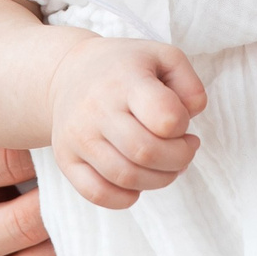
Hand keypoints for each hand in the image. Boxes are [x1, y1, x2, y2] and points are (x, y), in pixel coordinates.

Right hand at [47, 38, 206, 208]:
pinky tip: (137, 181)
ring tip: (165, 165)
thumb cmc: (125, 67)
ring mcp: (78, 136)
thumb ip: (191, 85)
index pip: (165, 117)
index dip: (182, 125)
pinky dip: (125, 198)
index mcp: (125, 79)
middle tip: (183, 149)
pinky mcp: (65, 159)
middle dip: (179, 158)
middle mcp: (97, 108)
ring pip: (126, 177)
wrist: (69, 72)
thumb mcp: (164, 57)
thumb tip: (191, 116)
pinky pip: (97, 194)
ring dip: (159, 179)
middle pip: (147, 153)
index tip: (179, 122)